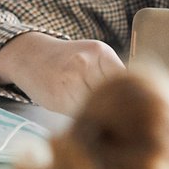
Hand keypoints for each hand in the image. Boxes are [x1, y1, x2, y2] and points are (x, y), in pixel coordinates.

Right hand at [0, 32, 123, 114]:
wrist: (30, 56)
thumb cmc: (67, 59)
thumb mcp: (93, 56)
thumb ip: (112, 74)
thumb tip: (138, 99)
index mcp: (100, 52)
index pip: (127, 80)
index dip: (131, 95)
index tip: (134, 104)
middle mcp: (85, 64)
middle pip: (114, 95)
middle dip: (117, 106)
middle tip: (119, 114)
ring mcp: (70, 82)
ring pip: (98, 106)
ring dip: (100, 113)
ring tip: (98, 111)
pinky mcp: (59, 99)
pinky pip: (82, 113)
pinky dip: (85, 116)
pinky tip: (81, 110)